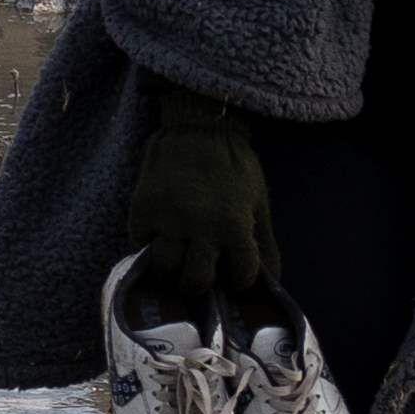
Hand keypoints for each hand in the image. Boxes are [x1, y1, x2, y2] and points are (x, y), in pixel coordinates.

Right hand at [123, 87, 283, 316]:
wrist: (197, 128)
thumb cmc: (235, 167)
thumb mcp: (258, 203)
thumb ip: (265, 245)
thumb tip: (273, 283)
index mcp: (234, 224)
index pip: (240, 275)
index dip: (240, 279)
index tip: (234, 275)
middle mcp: (200, 226)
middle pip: (195, 280)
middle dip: (200, 285)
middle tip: (199, 276)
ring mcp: (168, 218)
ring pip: (164, 267)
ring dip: (171, 271)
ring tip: (176, 263)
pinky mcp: (142, 208)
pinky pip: (141, 243)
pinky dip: (150, 246)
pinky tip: (162, 238)